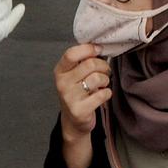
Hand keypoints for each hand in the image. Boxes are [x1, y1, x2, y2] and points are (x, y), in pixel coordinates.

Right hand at [54, 44, 112, 167]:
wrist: (73, 121)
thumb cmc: (77, 92)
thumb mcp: (74, 75)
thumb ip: (82, 61)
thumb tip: (99, 47)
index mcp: (60, 71)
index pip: (71, 54)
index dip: (88, 49)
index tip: (98, 49)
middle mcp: (62, 83)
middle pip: (89, 64)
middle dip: (103, 66)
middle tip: (105, 70)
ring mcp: (69, 98)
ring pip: (97, 79)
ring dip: (105, 80)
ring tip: (103, 83)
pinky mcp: (80, 110)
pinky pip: (102, 95)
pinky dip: (107, 93)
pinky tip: (102, 95)